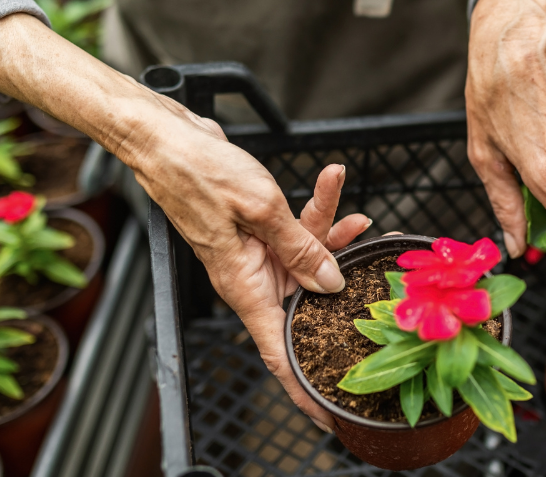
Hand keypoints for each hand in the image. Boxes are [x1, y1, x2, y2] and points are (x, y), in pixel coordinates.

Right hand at [0, 14, 369, 429]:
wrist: (166, 136)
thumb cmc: (197, 171)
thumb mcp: (261, 208)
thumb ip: (301, 247)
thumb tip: (331, 284)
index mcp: (243, 286)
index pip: (277, 351)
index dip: (302, 385)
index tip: (329, 410)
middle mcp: (250, 275)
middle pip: (306, 299)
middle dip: (342, 289)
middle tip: (379, 284)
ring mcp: (256, 251)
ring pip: (309, 257)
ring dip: (335, 235)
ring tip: (360, 218)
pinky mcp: (259, 226)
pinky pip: (297, 227)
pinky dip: (318, 208)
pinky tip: (334, 182)